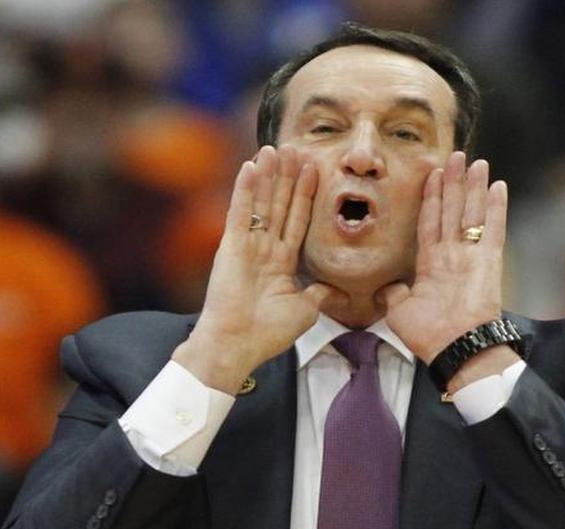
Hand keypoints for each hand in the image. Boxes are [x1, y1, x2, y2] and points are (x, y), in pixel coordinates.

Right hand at [173, 145, 341, 392]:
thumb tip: (335, 287)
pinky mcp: (230, 246)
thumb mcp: (305, 309)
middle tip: (295, 148)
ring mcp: (246, 245)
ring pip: (261, 202)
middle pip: (279, 204)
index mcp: (281, 262)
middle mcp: (264, 248)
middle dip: (288, 177)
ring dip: (268, 175)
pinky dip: (245, 189)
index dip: (306, 195)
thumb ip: (318, 292)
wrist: (239, 345)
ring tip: (274, 148)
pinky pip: (239, 212)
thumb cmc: (269, 333)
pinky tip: (251, 166)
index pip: (297, 220)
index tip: (314, 170)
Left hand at [380, 151, 509, 363]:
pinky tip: (497, 185)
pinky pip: (493, 228)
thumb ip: (393, 294)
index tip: (432, 175)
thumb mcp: (399, 311)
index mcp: (431, 265)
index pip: (431, 222)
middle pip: (452, 210)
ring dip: (473, 186)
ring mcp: (472, 256)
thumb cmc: (429, 335)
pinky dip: (496, 207)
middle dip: (453, 182)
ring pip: (472, 212)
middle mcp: (453, 255)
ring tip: (476, 162)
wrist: (454, 349)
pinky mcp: (490, 260)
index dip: (431, 198)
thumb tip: (386, 288)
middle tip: (456, 156)